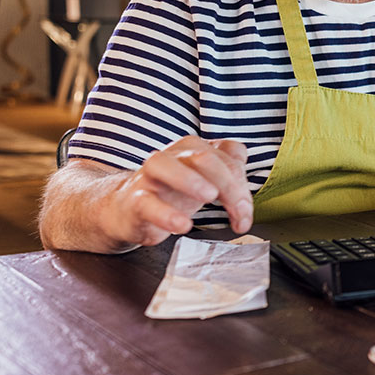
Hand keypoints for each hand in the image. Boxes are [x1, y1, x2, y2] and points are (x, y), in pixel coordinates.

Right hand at [104, 136, 252, 248]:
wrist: (128, 210)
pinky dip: (166, 214)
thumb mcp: (207, 182)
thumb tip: (245, 183)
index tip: (246, 212)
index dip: (242, 183)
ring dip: (191, 180)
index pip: (228, 156)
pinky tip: (183, 225)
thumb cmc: (173, 193)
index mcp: (195, 149)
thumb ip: (231, 176)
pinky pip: (147, 203)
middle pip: (204, 158)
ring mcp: (150, 176)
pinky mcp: (134, 199)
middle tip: (240, 214)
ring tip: (210, 197)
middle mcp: (173, 156)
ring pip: (166, 165)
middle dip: (228, 185)